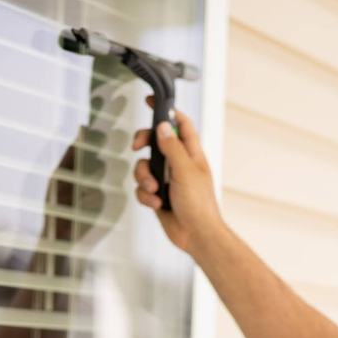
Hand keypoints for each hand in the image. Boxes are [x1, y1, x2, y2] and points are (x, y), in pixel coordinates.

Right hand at [132, 95, 222, 253]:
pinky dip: (145, 195)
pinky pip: (142, 188)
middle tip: (137, 146)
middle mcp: (178, 164)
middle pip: (154, 141)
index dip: (166, 110)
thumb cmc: (199, 205)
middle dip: (143, 143)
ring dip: (144, 178)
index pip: (180, 124)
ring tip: (154, 190)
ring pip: (143, 167)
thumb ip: (172, 148)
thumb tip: (164, 126)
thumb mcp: (185, 171)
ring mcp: (167, 180)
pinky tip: (156, 203)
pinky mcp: (158, 195)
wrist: (196, 235)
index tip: (151, 101)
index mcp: (191, 154)